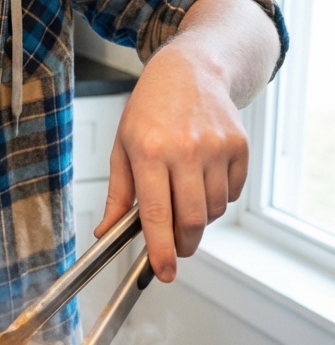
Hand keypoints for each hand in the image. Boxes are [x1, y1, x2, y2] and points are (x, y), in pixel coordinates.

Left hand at [94, 41, 248, 281]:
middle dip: (183, 244)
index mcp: (149, 151)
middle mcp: (185, 149)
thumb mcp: (123, 147)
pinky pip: (233, 192)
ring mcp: (216, 147)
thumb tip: (106, 232)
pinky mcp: (239, 146)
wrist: (189, 71)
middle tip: (176, 248)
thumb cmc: (150, 109)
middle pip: (192, 220)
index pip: (158, 214)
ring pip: (214, 210)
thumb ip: (118, 194)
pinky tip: (203, 177)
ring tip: (184, 196)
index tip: (164, 273)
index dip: (161, 250)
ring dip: (200, 218)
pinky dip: (219, 197)